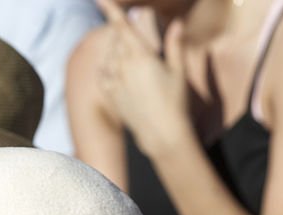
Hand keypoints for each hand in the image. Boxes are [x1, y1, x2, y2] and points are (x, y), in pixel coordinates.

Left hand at [93, 0, 192, 154]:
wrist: (162, 135)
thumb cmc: (175, 103)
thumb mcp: (179, 73)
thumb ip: (175, 45)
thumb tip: (178, 23)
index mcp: (141, 56)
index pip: (121, 26)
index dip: (110, 9)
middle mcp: (123, 66)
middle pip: (117, 40)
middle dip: (125, 36)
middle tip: (141, 48)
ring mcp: (114, 81)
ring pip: (109, 57)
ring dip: (118, 53)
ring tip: (136, 66)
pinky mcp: (110, 96)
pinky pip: (103, 74)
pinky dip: (108, 69)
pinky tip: (118, 73)